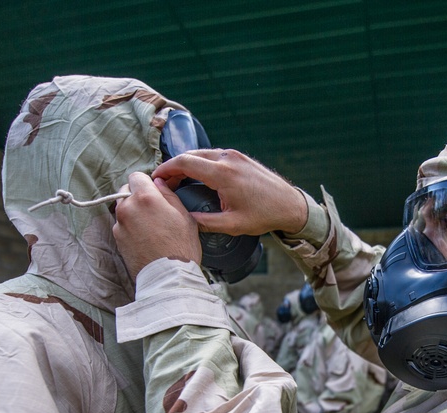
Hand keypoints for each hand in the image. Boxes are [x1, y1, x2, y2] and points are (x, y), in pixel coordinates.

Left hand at [113, 172, 201, 278]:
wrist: (167, 277)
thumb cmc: (181, 247)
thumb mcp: (185, 216)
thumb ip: (169, 195)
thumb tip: (159, 184)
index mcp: (146, 198)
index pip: (137, 176)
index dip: (147, 182)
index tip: (154, 192)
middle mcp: (128, 207)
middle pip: (126, 190)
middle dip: (137, 195)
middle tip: (153, 209)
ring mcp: (120, 224)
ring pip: (123, 208)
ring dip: (132, 211)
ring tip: (149, 226)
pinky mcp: (116, 238)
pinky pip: (122, 224)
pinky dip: (130, 226)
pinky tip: (144, 237)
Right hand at [152, 149, 307, 236]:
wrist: (290, 205)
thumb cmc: (264, 215)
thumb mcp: (232, 225)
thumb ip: (204, 223)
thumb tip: (182, 221)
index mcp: (223, 173)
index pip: (184, 163)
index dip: (166, 169)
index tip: (156, 179)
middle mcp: (227, 158)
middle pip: (190, 155)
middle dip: (173, 167)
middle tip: (164, 183)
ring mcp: (235, 155)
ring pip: (201, 154)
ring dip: (187, 164)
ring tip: (178, 181)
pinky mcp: (240, 157)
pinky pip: (213, 155)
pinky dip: (200, 163)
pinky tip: (196, 177)